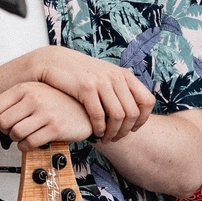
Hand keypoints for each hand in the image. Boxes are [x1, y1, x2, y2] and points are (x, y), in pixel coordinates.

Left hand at [0, 81, 92, 150]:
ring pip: (15, 133)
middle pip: (3, 122)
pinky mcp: (56, 128)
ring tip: (25, 136)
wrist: (84, 110)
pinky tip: (31, 142)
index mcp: (26, 87)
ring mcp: (46, 112)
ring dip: (16, 140)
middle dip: (6, 131)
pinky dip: (25, 147)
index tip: (5, 122)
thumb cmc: (54, 103)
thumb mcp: (31, 95)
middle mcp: (35, 97)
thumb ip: (7, 103)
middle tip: (15, 131)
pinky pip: (29, 143)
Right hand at [26, 46, 154, 140]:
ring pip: (118, 116)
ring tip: (105, 138)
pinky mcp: (85, 87)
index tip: (133, 129)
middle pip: (133, 112)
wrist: (54, 61)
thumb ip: (119, 89)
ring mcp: (101, 81)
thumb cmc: (80, 74)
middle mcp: (116, 76)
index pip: (147, 101)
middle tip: (116, 138)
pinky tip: (95, 133)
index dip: (143, 119)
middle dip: (125, 130)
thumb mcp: (104, 76)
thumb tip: (133, 111)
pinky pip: (98, 115)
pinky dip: (99, 128)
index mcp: (124, 74)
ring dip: (113, 132)